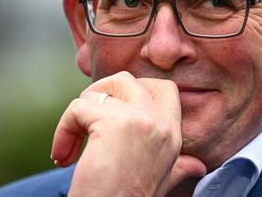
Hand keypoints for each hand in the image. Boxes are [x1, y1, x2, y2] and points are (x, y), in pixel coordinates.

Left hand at [50, 72, 205, 195]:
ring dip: (76, 114)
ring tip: (71, 144)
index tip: (109, 116)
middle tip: (86, 121)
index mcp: (173, 136)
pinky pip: (78, 108)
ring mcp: (141, 120)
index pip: (165, 89)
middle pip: (128, 80)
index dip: (133, 91)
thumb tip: (198, 166)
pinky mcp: (115, 122)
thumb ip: (178, 168)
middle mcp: (162, 124)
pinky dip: (63, 130)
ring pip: (99, 91)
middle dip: (100, 93)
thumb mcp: (160, 181)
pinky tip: (64, 156)